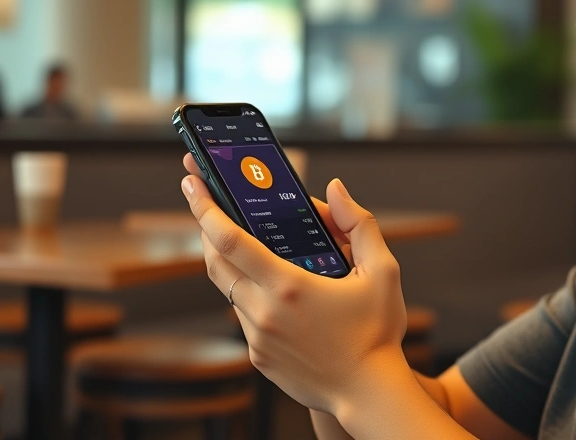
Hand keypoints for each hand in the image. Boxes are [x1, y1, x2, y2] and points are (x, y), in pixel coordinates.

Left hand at [180, 154, 409, 413]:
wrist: (368, 392)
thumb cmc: (378, 332)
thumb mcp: (382, 271)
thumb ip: (359, 224)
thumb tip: (336, 189)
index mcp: (289, 285)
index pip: (230, 240)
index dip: (205, 208)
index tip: (193, 184)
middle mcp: (264, 311)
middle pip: (216, 262)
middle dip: (207, 230)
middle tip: (210, 206)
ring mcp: (257, 337)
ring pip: (230, 290)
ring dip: (231, 264)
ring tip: (246, 245)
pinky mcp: (258, 356)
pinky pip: (245, 317)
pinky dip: (252, 296)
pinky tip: (274, 291)